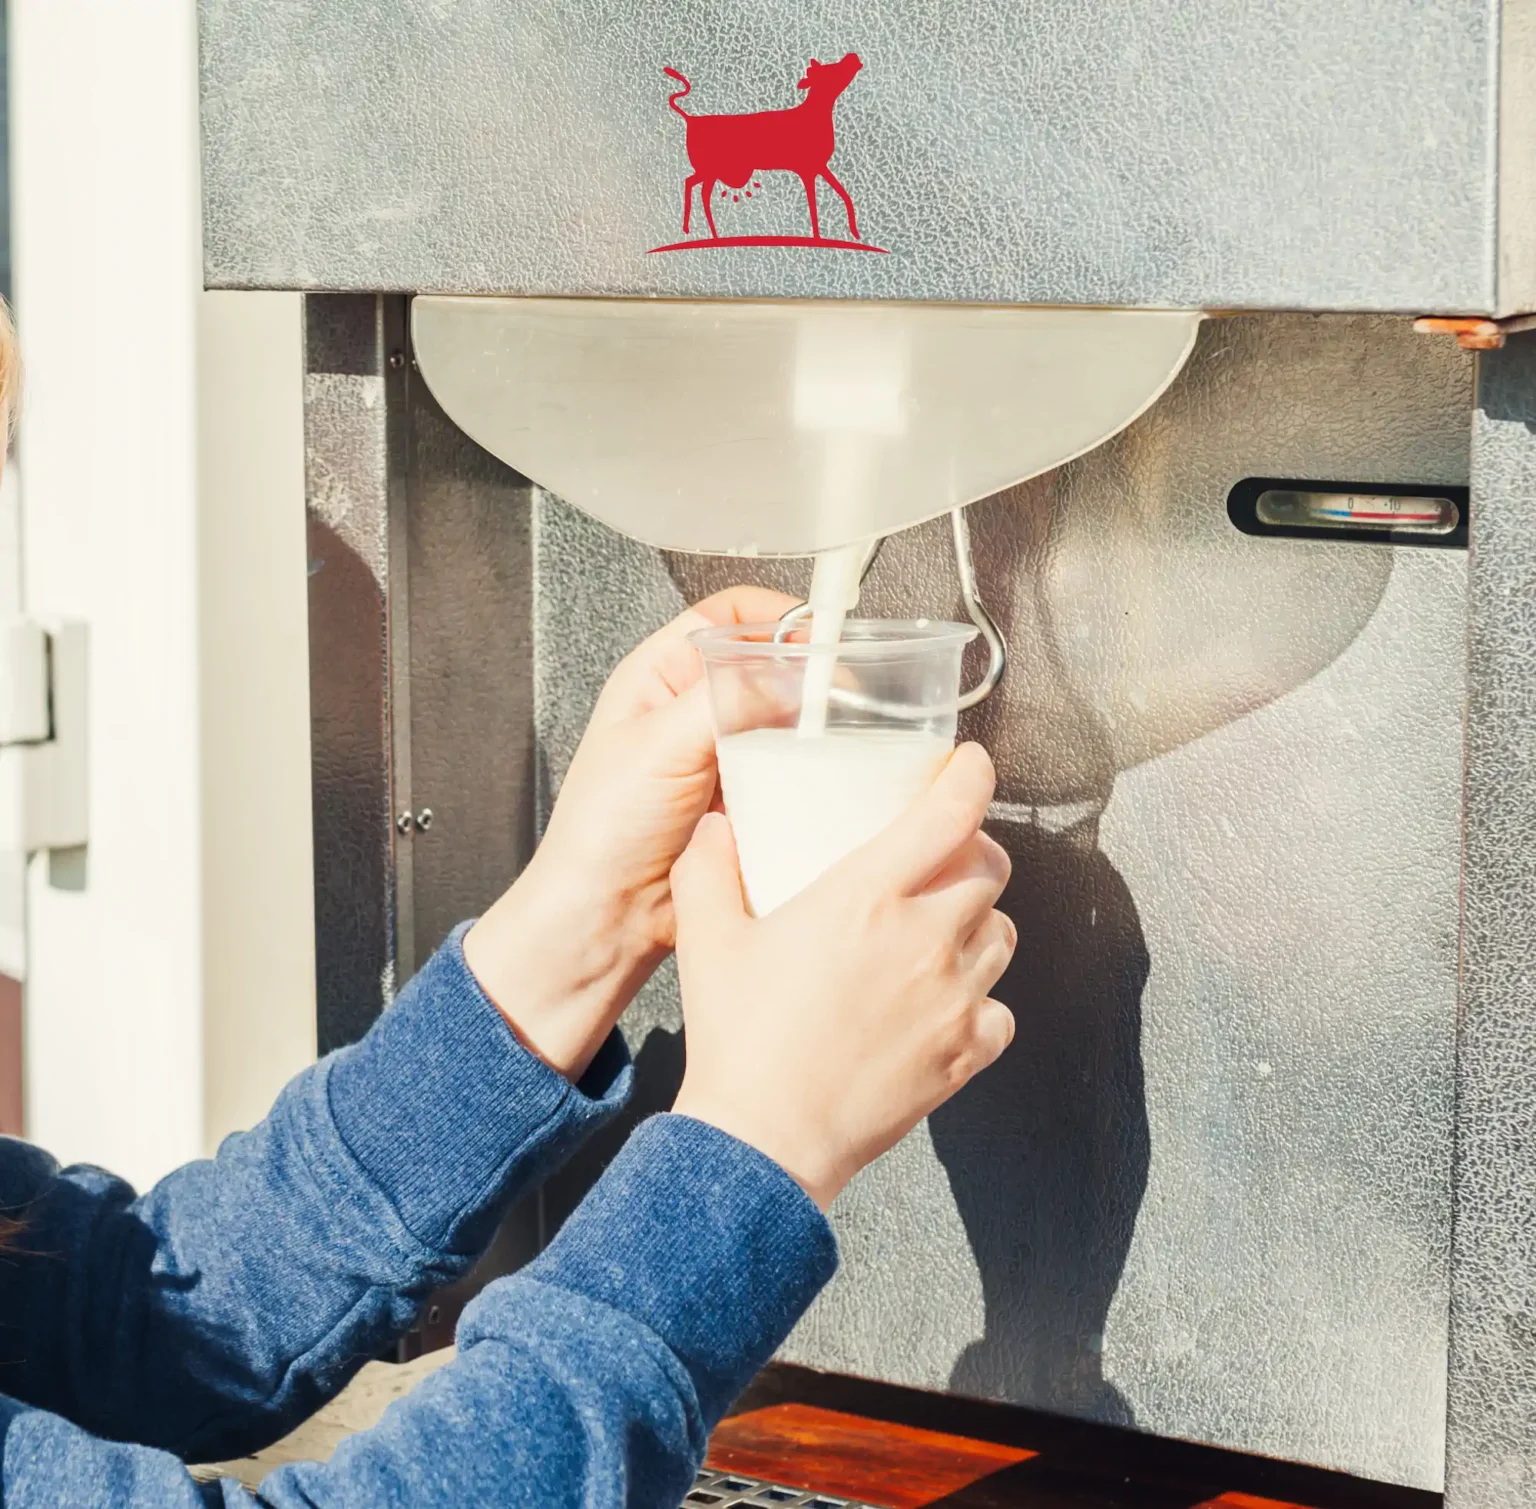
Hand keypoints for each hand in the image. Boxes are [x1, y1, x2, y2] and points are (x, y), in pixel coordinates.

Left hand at [464, 585, 798, 1079]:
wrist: (608, 917)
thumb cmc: (602, 832)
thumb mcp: (660, 747)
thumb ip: (725, 700)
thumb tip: (790, 670)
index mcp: (659, 677)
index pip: (726, 616)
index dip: (774, 618)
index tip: (817, 636)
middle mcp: (693, 709)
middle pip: (767, 666)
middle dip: (806, 675)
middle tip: (839, 693)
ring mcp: (722, 754)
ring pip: (786, 720)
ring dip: (812, 728)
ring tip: (834, 738)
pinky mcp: (746, 798)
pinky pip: (792, 771)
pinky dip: (811, 773)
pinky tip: (821, 781)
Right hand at [669, 743, 1016, 1208]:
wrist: (764, 1142)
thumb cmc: (737, 1040)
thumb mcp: (706, 940)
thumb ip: (708, 869)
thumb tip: (716, 827)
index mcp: (865, 896)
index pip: (949, 812)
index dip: (971, 777)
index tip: (970, 766)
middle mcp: (924, 938)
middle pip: (990, 868)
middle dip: (971, 853)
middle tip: (940, 859)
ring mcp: (954, 998)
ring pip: (1003, 934)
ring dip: (978, 923)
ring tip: (937, 932)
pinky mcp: (966, 1053)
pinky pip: (1001, 1009)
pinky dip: (981, 1001)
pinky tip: (940, 1005)